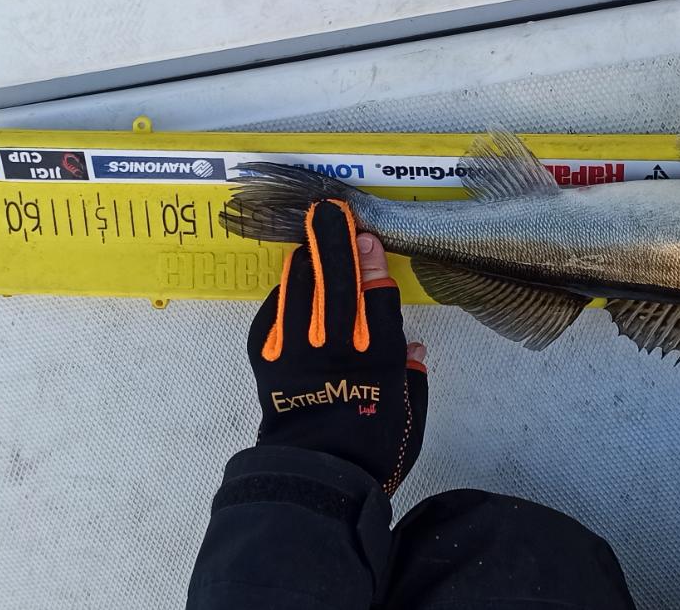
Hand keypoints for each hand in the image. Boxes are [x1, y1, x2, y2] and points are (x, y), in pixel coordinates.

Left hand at [248, 200, 427, 492]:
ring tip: (313, 234)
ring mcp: (296, 345)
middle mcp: (335, 344)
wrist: (315, 471)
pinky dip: (288, 292)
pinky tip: (295, 281)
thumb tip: (413, 348)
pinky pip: (277, 307)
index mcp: (377, 356)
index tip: (368, 236)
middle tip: (330, 209)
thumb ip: (408, 368)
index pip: (376, 294)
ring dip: (308, 257)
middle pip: (335, 278)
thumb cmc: (372, 441)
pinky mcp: (266, 352)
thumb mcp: (408, 405)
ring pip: (300, 285)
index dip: (371, 262)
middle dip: (333, 240)